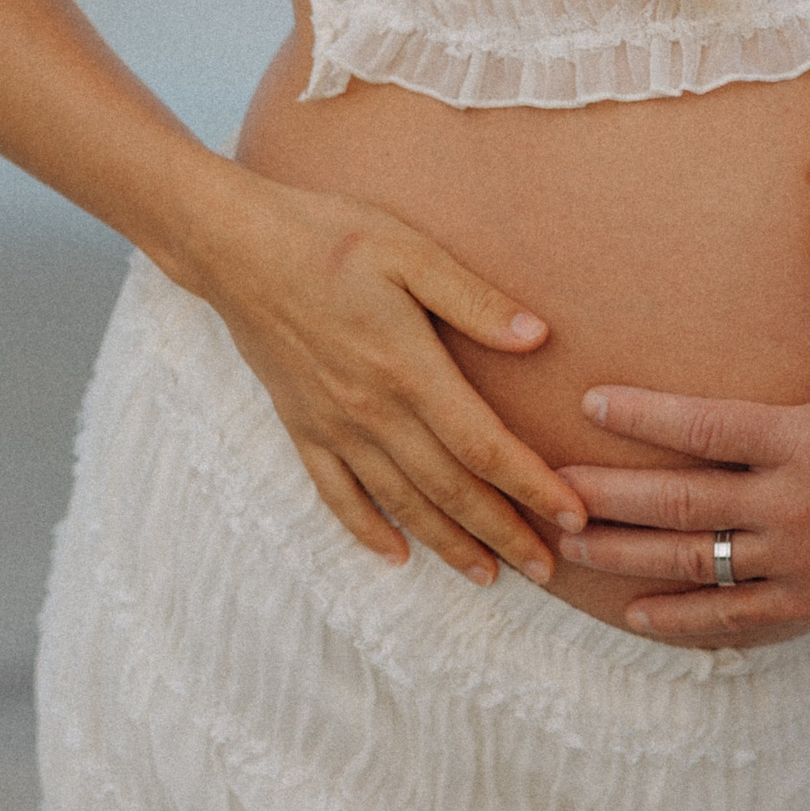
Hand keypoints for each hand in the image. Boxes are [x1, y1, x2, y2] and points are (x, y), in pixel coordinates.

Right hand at [196, 169, 585, 588]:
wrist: (236, 245)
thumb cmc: (330, 235)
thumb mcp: (410, 250)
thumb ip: (473, 300)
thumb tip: (537, 336)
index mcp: (408, 368)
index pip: (483, 445)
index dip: (531, 485)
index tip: (573, 514)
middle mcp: (372, 411)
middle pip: (449, 489)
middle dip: (503, 532)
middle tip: (548, 569)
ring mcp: (333, 426)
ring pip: (400, 503)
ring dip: (448, 544)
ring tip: (488, 575)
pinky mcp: (301, 427)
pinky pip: (337, 495)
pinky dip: (368, 531)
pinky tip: (395, 555)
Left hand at [554, 258, 809, 640]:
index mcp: (807, 441)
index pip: (706, 426)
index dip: (645, 415)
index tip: (592, 402)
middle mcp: (790, 505)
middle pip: (680, 502)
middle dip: (609, 496)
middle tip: (548, 489)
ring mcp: (799, 561)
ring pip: (694, 563)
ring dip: (626, 557)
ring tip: (568, 547)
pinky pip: (737, 617)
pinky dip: (684, 619)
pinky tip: (637, 616)